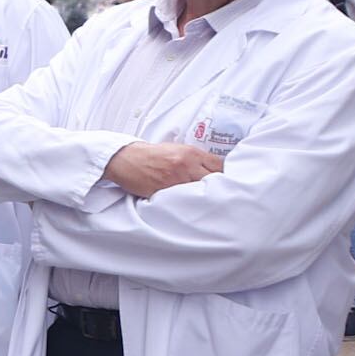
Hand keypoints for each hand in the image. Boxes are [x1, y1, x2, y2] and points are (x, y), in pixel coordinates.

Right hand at [103, 142, 226, 198]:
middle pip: (213, 180)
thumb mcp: (175, 149)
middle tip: (221, 194)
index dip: (226, 174)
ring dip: (203, 198)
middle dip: (218, 187)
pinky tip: (189, 206)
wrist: (126, 159)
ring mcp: (174, 180)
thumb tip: (213, 168)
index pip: (219, 165)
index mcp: (190, 153)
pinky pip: (181, 201)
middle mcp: (185, 166)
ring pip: (199, 193)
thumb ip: (194, 158)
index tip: (228, 181)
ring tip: (208, 203)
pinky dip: (186, 204)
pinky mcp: (163, 192)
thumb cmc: (150, 154)